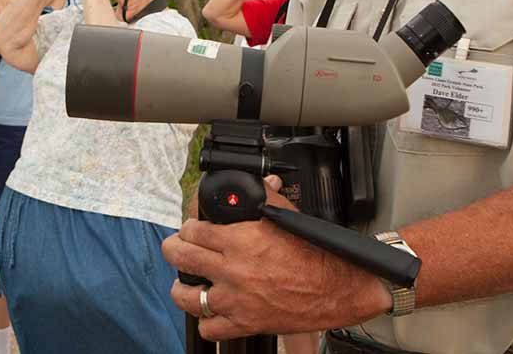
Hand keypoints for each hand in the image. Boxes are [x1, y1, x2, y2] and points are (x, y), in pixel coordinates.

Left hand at [163, 175, 384, 338]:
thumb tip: (259, 185)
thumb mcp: (288, 217)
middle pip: (180, 257)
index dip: (189, 226)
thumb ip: (266, 199)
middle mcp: (233, 269)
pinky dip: (206, 320)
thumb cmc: (316, 255)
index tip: (192, 228)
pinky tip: (212, 310)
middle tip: (178, 248)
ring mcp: (236, 299)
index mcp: (242, 239)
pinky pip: (208, 328)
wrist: (338, 290)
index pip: (194, 229)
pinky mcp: (244, 324)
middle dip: (174, 249)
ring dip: (182, 287)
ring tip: (188, 282)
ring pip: (185, 296)